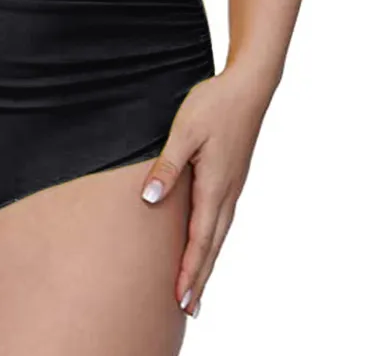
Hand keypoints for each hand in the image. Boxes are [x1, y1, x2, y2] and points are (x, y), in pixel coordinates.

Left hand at [139, 63, 275, 317]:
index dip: (189, 269)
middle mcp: (226, 192)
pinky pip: (221, 219)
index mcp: (214, 185)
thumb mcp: (184, 131)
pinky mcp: (231, 177)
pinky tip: (206, 244)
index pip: (199, 238)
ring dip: (206, 261)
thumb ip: (167, 165)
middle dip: (199, 277)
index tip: (181, 298)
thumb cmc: (212, 106)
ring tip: (196, 287)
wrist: (247, 88)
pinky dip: (212, 240)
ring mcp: (232, 186)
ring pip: (218, 234)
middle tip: (188, 308)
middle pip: (212, 245)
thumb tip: (150, 199)